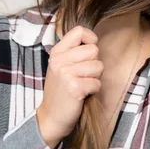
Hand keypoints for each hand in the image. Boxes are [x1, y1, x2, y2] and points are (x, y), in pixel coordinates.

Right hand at [37, 26, 102, 147]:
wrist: (51, 117)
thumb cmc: (60, 91)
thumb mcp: (60, 66)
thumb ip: (73, 52)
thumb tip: (94, 42)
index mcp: (57, 52)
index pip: (79, 31)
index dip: (90, 39)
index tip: (89, 52)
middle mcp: (59, 60)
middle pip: (94, 50)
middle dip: (94, 64)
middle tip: (83, 75)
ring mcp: (66, 74)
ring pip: (98, 66)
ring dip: (95, 78)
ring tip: (82, 84)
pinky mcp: (74, 88)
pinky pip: (97, 83)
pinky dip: (93, 90)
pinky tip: (82, 94)